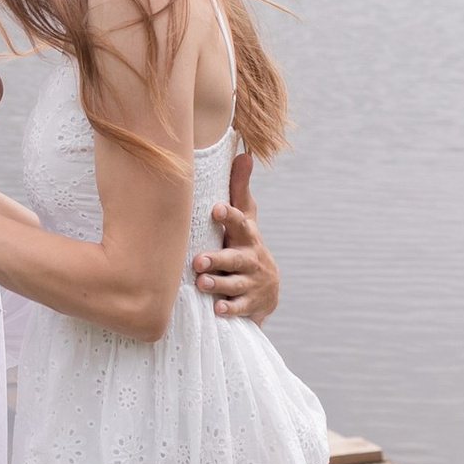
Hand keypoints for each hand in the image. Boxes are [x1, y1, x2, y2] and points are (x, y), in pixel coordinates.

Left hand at [193, 147, 278, 321]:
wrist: (265, 290)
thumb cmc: (244, 244)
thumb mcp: (245, 220)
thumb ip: (240, 190)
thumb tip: (244, 153)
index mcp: (247, 236)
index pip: (240, 223)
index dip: (230, 216)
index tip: (216, 208)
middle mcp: (251, 259)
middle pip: (236, 258)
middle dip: (218, 259)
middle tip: (198, 260)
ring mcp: (252, 283)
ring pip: (235, 284)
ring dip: (219, 283)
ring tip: (202, 282)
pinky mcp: (251, 305)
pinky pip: (240, 308)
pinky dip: (230, 309)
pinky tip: (217, 310)